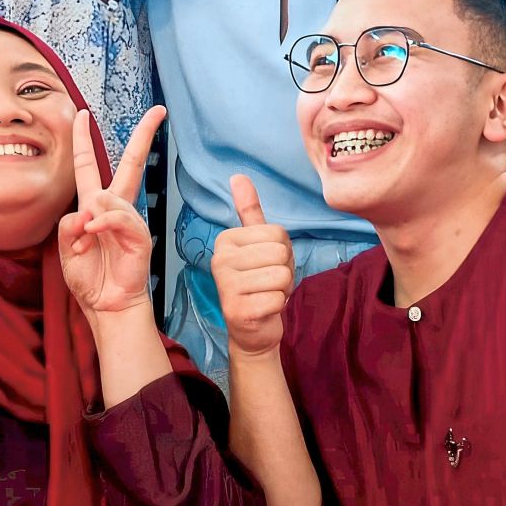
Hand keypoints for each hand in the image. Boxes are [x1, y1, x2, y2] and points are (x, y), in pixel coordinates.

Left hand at [58, 106, 165, 316]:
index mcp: (94, 205)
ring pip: (112, 196)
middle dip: (144, 135)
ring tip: (86, 241)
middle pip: (131, 162)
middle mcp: (115, 207)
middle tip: (158, 111)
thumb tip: (89, 210)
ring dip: (92, 218)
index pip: (90, 164)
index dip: (84, 139)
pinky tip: (94, 236)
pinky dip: (103, 225)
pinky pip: (120, 218)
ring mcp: (130, 220)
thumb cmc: (89, 278)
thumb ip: (70, 225)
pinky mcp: (139, 236)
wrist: (105, 306)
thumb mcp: (66, 248)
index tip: (81, 114)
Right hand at [211, 175, 294, 358]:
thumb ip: (249, 211)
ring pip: (282, 276)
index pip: (279, 234)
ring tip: (266, 295)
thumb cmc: (259, 283)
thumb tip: (238, 175)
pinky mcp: (237, 310)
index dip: (283, 252)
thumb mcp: (256, 245)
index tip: (267, 265)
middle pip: (281, 254)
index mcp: (225, 240)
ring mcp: (226, 286)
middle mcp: (220, 260)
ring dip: (282, 290)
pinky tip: (264, 310)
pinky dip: (278, 306)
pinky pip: (278, 299)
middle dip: (284, 271)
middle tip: (268, 283)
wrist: (252, 330)